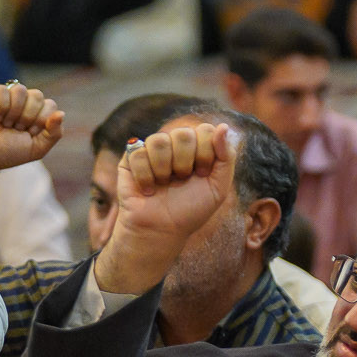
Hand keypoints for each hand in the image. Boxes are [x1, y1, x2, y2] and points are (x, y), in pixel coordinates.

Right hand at [0, 82, 63, 169]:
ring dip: (14, 112)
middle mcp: (26, 102)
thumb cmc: (10, 152)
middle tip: (16, 129)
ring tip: (6, 124)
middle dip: (27, 117)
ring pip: (21, 90)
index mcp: (39, 112)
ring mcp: (9, 96)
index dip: (40, 121)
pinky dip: (1, 107)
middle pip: (37, 96)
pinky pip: (3, 90)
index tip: (29, 134)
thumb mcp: (38, 148)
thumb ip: (54, 133)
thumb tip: (61, 113)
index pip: (50, 106)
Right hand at [94, 121, 237, 295]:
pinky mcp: (130, 158)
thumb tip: (224, 126)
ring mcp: (152, 150)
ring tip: (164, 184)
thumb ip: (226, 156)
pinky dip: (146, 176)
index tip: (203, 174)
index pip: (204, 130)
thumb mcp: (218, 188)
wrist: (161, 230)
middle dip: (185, 161)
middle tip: (182, 180)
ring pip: (159, 140)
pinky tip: (148, 189)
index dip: (206, 152)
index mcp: (197, 149)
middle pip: (183, 133)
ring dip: (165, 169)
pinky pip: (138, 153)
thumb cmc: (190, 211)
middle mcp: (174, 146)